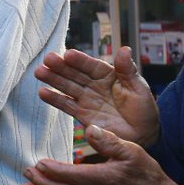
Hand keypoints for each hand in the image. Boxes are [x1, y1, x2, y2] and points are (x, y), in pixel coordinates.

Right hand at [35, 46, 159, 145]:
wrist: (144, 135)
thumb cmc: (144, 109)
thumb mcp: (139, 88)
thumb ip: (128, 70)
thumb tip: (124, 49)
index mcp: (108, 75)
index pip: (91, 65)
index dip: (80, 60)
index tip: (67, 54)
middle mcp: (94, 85)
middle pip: (75, 74)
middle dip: (60, 67)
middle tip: (47, 59)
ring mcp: (87, 99)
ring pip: (67, 87)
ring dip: (53, 79)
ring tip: (39, 72)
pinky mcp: (82, 114)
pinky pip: (66, 105)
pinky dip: (55, 99)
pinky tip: (42, 93)